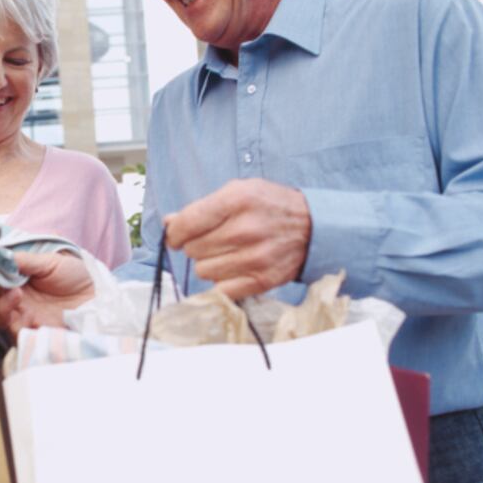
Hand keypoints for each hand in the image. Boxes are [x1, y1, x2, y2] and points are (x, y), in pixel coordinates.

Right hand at [0, 252, 94, 338]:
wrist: (100, 296)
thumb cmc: (77, 275)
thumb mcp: (51, 261)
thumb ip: (25, 260)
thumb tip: (0, 255)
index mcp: (19, 280)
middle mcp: (19, 300)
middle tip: (10, 286)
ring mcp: (26, 318)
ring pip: (0, 319)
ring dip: (3, 308)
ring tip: (17, 296)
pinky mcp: (36, 333)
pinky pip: (17, 335)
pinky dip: (16, 326)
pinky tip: (26, 316)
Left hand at [164, 178, 311, 299]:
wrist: (313, 228)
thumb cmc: (269, 206)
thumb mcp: (238, 192)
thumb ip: (202, 207)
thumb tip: (169, 223)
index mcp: (237, 200)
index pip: (186, 224)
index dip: (175, 233)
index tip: (177, 236)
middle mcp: (246, 229)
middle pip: (193, 250)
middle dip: (195, 246)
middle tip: (211, 240)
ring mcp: (255, 258)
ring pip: (202, 271)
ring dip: (208, 264)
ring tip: (225, 253)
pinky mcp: (262, 280)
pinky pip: (220, 290)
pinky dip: (221, 281)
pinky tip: (231, 269)